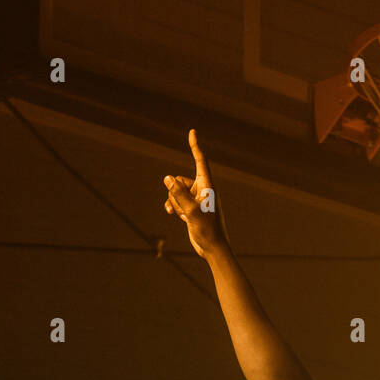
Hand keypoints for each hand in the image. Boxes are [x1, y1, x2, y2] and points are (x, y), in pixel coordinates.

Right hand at [163, 129, 227, 256]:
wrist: (212, 248)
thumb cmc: (207, 230)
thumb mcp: (191, 212)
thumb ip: (178, 194)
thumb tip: (167, 178)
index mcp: (208, 186)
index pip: (200, 161)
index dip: (195, 147)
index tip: (192, 132)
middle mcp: (202, 190)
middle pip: (180, 180)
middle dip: (176, 192)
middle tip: (184, 208)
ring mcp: (196, 199)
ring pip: (176, 191)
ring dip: (174, 201)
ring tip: (182, 214)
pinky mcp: (191, 208)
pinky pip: (176, 200)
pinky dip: (173, 205)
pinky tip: (172, 214)